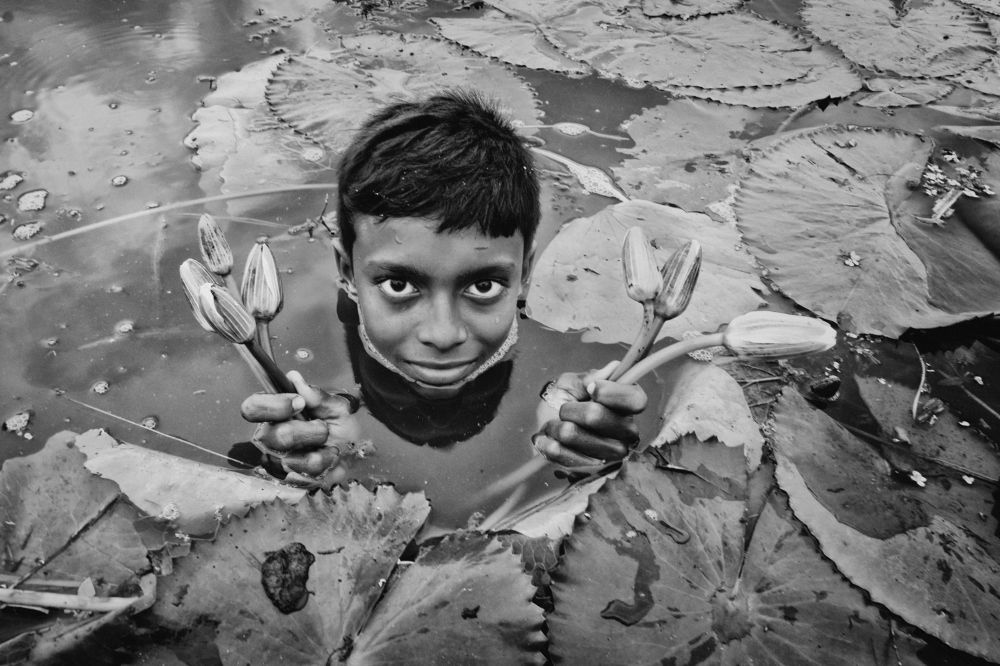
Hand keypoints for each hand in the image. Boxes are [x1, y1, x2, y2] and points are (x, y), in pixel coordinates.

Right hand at [241, 370, 360, 488]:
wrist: (354, 455)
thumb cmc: (340, 428)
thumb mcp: (336, 407)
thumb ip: (317, 395)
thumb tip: (294, 379)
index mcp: (276, 413)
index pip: (253, 407)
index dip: (274, 405)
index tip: (299, 403)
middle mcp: (270, 437)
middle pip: (274, 435)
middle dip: (307, 430)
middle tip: (323, 427)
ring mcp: (277, 460)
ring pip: (289, 457)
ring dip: (318, 447)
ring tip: (329, 442)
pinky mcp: (288, 478)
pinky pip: (303, 472)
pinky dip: (324, 461)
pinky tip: (329, 456)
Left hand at [533, 361, 646, 469]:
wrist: (544, 430)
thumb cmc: (562, 402)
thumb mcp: (572, 384)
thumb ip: (589, 378)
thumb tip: (612, 369)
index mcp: (627, 406)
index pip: (636, 400)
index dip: (611, 393)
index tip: (590, 389)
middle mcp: (626, 432)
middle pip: (596, 416)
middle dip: (570, 408)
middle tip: (564, 410)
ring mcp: (611, 456)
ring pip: (573, 434)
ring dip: (556, 427)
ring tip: (555, 426)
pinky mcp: (591, 473)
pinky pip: (561, 454)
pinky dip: (548, 444)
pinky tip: (550, 441)